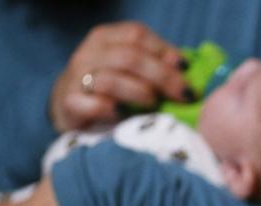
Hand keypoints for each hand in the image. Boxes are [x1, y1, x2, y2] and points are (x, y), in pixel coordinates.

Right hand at [50, 22, 189, 131]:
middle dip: (162, 76)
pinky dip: (111, 110)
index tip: (186, 69)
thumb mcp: (130, 70)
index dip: (164, 50)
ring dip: (139, 93)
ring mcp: (76, 78)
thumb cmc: (111, 90)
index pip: (136, 35)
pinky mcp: (70, 103)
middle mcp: (89, 53)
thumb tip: (190, 69)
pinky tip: (124, 115)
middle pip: (130, 57)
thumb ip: (155, 65)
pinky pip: (92, 105)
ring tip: (153, 105)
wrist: (70, 108)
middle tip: (184, 95)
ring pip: (111, 79)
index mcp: (106, 38)